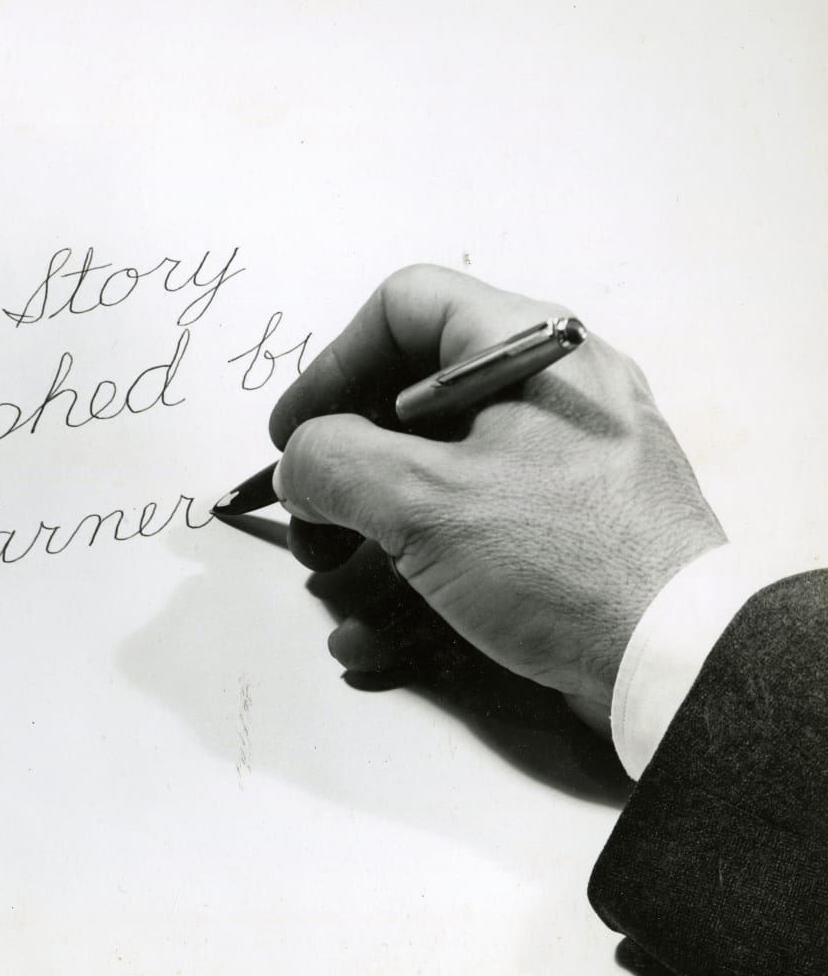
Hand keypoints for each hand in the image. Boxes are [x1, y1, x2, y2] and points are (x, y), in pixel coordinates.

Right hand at [269, 264, 725, 718]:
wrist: (680, 666)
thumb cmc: (566, 561)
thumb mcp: (423, 502)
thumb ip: (333, 464)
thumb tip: (299, 462)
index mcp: (531, 351)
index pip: (406, 309)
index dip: (332, 366)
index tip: (295, 432)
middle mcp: (552, 395)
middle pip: (413, 403)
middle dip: (343, 470)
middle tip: (307, 518)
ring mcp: (563, 466)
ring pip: (435, 480)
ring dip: (366, 537)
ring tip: (331, 584)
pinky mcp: (567, 531)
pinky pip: (472, 534)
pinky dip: (415, 576)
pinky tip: (371, 636)